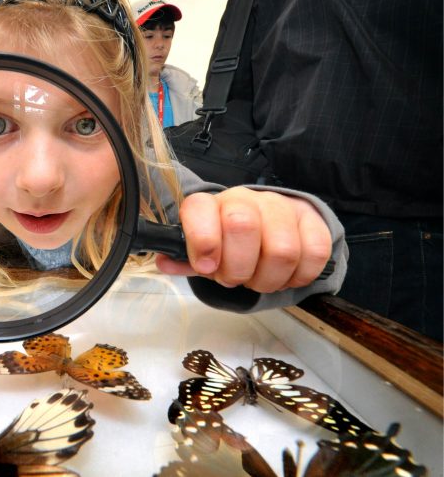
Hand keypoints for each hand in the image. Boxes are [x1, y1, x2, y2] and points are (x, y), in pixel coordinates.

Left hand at [156, 187, 331, 292]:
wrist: (269, 223)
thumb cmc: (227, 242)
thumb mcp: (200, 250)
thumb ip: (184, 258)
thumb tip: (165, 262)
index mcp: (211, 205)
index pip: (200, 208)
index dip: (202, 240)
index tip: (206, 267)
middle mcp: (246, 199)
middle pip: (243, 227)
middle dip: (237, 268)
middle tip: (234, 279)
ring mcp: (281, 207)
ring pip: (282, 249)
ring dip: (268, 279)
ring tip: (259, 280)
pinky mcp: (313, 221)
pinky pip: (314, 253)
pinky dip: (299, 276)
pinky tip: (285, 276)